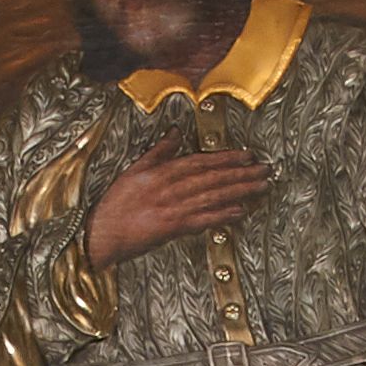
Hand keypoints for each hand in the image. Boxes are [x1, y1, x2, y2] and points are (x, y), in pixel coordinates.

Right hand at [86, 137, 269, 271]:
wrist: (101, 233)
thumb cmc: (115, 204)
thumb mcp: (134, 170)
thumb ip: (159, 151)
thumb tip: (175, 132)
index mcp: (162, 171)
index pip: (200, 161)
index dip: (226, 157)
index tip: (247, 155)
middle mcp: (171, 187)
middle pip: (213, 177)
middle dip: (241, 172)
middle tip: (264, 170)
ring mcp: (173, 207)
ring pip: (213, 196)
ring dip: (239, 190)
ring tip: (260, 187)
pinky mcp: (172, 228)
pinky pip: (203, 219)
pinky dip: (223, 215)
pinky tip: (241, 211)